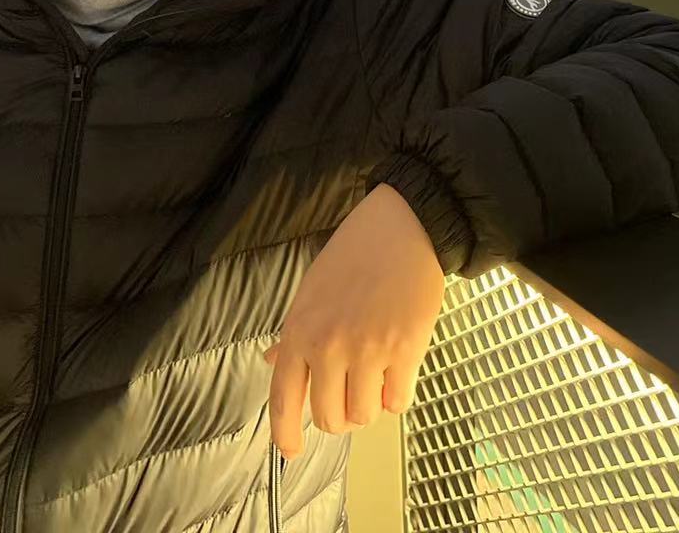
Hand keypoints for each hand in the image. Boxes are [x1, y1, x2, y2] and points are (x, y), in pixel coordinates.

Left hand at [265, 182, 445, 453]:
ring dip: (371, 405)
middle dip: (341, 416)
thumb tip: (272, 361)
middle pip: (330, 418)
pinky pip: (398, 402)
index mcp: (300, 332)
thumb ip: (293, 333)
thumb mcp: (311, 290)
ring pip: (364, 415)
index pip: (283, 400)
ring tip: (377, 378)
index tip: (291, 451)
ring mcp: (369, 351)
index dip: (285, 434)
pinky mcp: (405, 350)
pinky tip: (399, 370)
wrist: (403, 227)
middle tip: (352, 396)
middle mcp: (329, 347)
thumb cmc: (355, 253)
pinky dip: (398, 394)